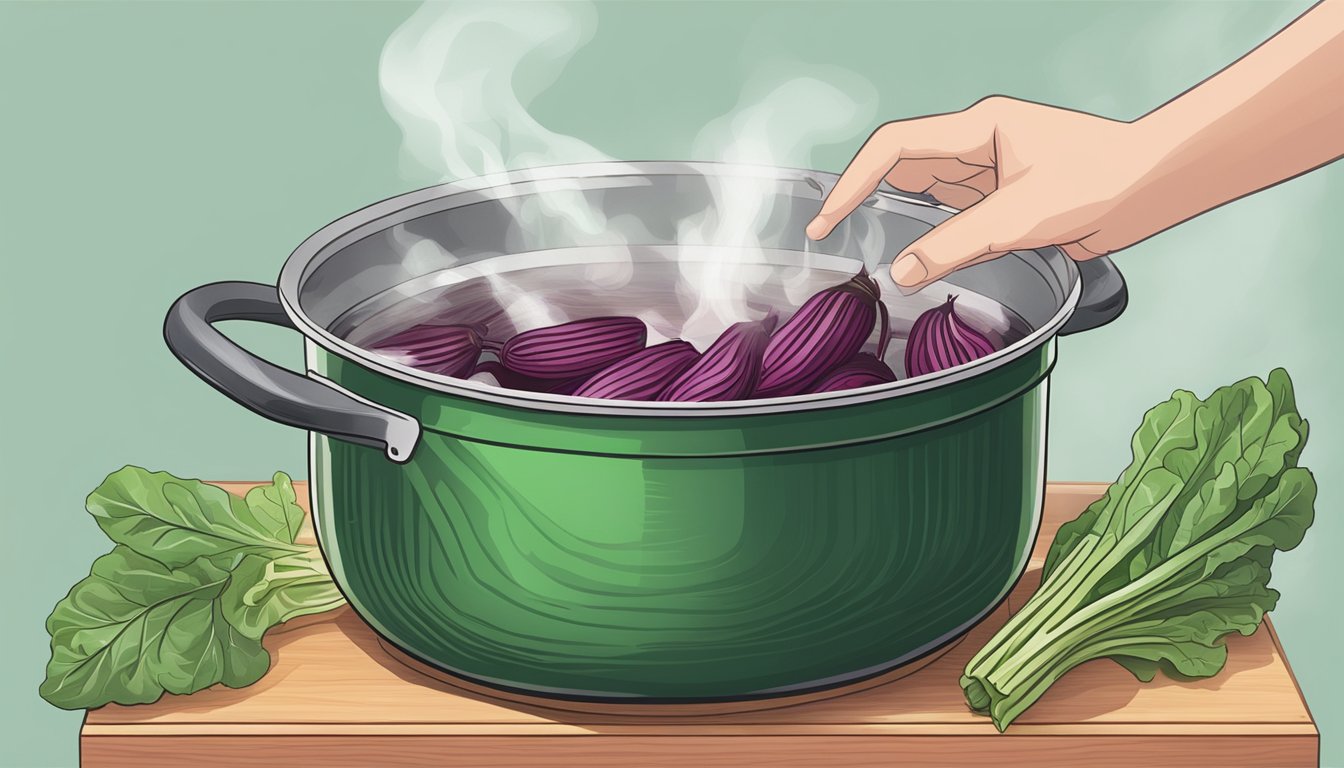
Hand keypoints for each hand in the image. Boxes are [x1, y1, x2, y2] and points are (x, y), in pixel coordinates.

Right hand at [805, 97, 1157, 289]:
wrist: (1153, 187)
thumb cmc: (1103, 180)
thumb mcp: (1021, 217)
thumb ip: (957, 245)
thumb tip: (903, 270)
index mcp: (980, 128)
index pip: (895, 147)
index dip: (854, 181)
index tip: (829, 216)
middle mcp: (979, 145)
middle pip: (904, 171)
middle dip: (872, 204)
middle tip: (840, 242)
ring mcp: (991, 172)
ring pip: (929, 198)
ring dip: (908, 226)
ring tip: (878, 257)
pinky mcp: (1004, 199)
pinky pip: (956, 218)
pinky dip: (938, 240)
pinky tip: (929, 262)